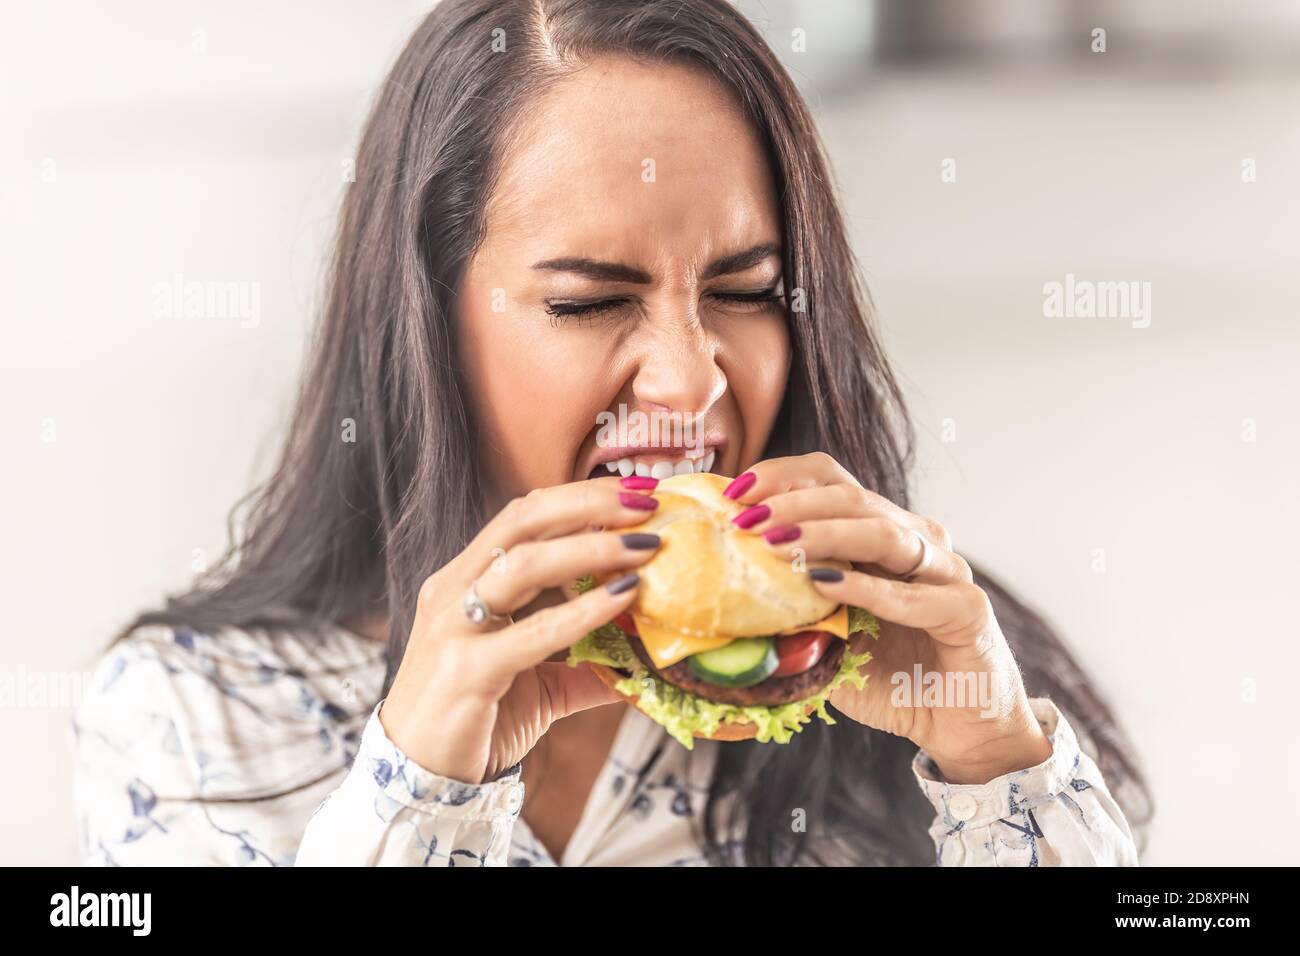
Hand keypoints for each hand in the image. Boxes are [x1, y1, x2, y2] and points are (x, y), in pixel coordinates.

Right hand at [380, 476, 662, 783]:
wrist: (420, 779)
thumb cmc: (476, 720)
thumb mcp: (540, 683)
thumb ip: (589, 665)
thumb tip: (649, 661)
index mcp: (466, 579)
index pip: (523, 515)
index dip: (579, 496)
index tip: (637, 491)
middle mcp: (454, 590)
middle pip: (522, 520)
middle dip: (590, 503)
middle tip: (648, 503)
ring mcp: (454, 627)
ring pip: (522, 563)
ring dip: (592, 547)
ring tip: (645, 546)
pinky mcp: (465, 670)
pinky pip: (532, 630)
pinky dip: (582, 610)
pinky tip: (623, 598)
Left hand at [725, 453, 1051, 783]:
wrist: (956, 726)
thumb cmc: (889, 678)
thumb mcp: (826, 639)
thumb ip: (789, 613)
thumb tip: (721, 597)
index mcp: (881, 534)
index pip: (832, 481)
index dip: (784, 477)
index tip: (735, 490)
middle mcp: (916, 540)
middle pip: (853, 498)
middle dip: (793, 502)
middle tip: (748, 519)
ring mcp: (947, 570)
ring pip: (883, 533)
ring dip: (824, 534)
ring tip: (776, 543)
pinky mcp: (968, 610)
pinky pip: (915, 595)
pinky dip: (868, 589)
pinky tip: (826, 585)